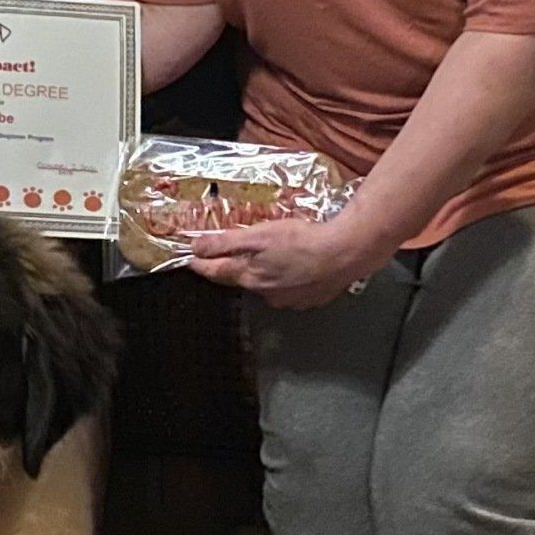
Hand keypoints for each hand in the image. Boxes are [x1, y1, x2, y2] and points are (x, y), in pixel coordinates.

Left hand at [185, 211, 382, 309]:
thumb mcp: (257, 235)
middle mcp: (266, 293)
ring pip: (267, 284)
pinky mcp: (309, 298)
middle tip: (235, 251)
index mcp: (251, 278)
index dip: (201, 265)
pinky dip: (288, 277)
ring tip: (274, 253)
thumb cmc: (302, 242)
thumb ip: (225, 243)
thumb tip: (196, 248)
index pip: (216, 273)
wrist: (344, 253)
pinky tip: (297, 264)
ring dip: (265, 271)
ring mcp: (289, 299)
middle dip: (236, 266)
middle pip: (242, 279)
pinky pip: (290, 288)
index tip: (190, 260)